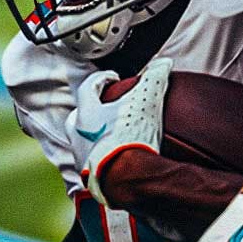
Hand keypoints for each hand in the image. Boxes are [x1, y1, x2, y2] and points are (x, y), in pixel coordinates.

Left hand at [70, 58, 171, 204]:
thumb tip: (164, 63)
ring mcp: (83, 158)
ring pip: (84, 140)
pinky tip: (120, 158)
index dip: (101, 79)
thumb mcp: (147, 101)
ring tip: (115, 134)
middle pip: (78, 117)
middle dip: (92, 109)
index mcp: (87, 114)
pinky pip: (94, 162)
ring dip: (96, 134)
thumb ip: (156, 78)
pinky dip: (104, 157)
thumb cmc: (131, 138)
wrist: (125, 178)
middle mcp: (78, 135)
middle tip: (109, 107)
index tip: (113, 78)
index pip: (87, 87)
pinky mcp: (91, 178)